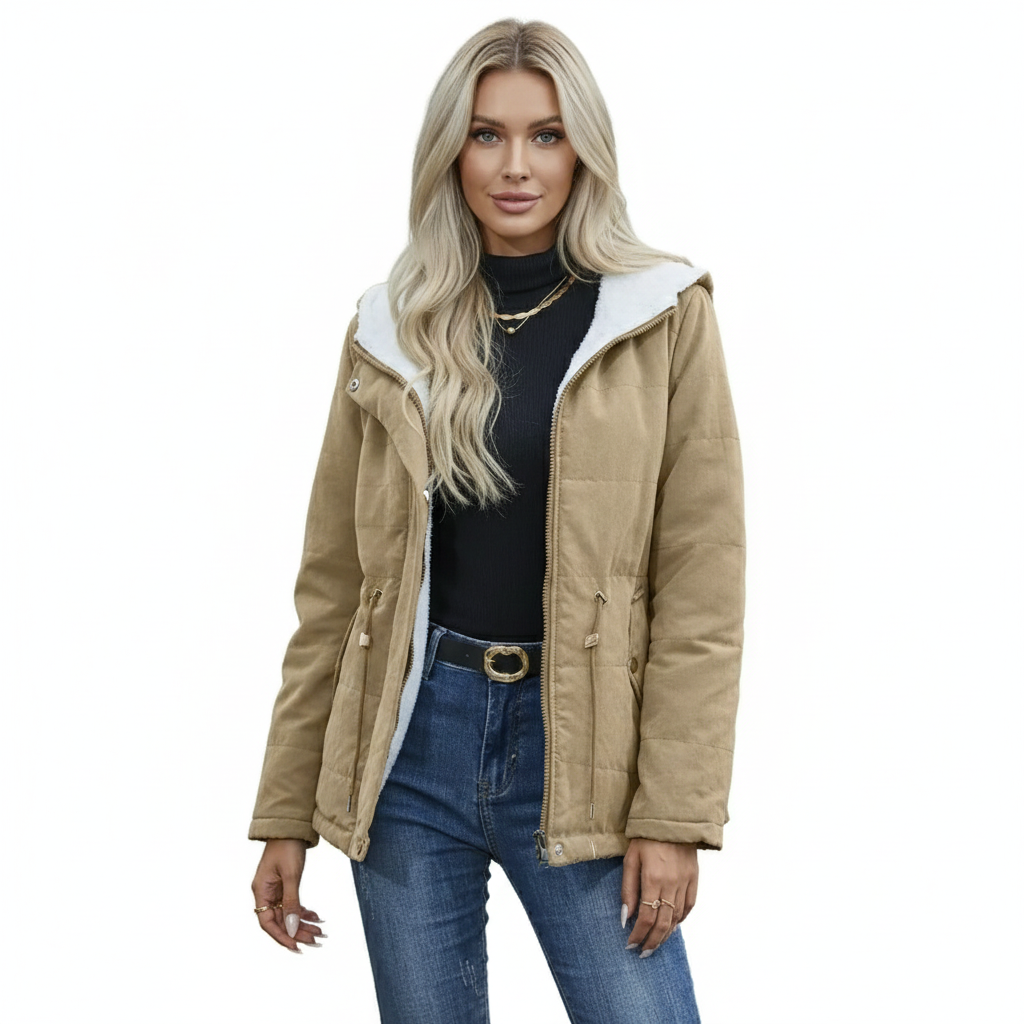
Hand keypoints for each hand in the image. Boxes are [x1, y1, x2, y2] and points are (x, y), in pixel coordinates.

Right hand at [251, 839, 326, 952]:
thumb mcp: (291, 875)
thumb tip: (292, 927)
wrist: (291, 826)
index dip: (281, 936)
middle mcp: (266, 892)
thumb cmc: (287, 846)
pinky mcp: (285, 885)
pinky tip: (316, 917)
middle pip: (280, 920)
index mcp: (261, 890)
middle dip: (297, 932)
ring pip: (288, 914)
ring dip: (303, 924)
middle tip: (316, 941)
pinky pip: (293, 904)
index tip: (297, 947)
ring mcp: (275, 889)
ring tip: (320, 932)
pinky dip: (304, 912)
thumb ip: (291, 902)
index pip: (267, 922)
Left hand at [620, 838, 697, 956]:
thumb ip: (627, 889)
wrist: (672, 819)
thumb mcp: (630, 859)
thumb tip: (625, 916)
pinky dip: (681, 919)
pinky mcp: (694, 878)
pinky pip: (689, 906)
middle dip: (652, 941)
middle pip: (664, 922)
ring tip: (656, 944)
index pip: (647, 916)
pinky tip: (673, 926)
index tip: (631, 945)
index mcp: (653, 878)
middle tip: (643, 953)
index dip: (639, 934)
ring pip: (677, 917)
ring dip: (666, 935)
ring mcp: (685, 882)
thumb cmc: (646, 837)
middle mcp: (671, 883)